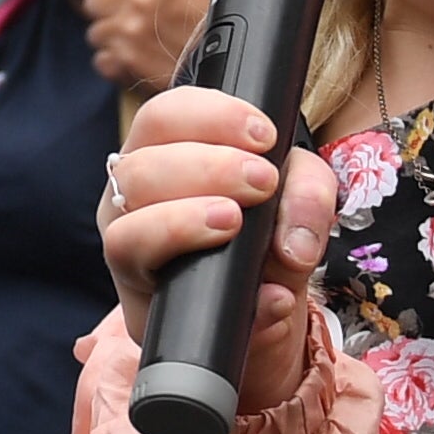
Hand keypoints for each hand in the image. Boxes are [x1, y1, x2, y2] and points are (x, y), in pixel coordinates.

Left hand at [82, 0, 218, 91]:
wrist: (226, 65)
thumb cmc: (210, 18)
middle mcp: (136, 0)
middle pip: (93, 0)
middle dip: (109, 9)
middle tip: (131, 15)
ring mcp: (128, 33)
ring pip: (96, 32)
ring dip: (112, 37)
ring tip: (137, 40)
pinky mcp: (125, 63)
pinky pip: (102, 60)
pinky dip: (115, 63)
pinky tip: (135, 60)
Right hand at [96, 85, 336, 417]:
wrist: (255, 318)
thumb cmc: (264, 244)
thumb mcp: (298, 211)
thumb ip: (307, 203)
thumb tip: (293, 246)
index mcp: (166, 154)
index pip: (166, 115)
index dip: (211, 115)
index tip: (264, 136)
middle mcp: (133, 195)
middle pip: (141, 163)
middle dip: (207, 166)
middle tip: (261, 181)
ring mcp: (126, 244)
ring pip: (126, 219)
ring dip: (182, 216)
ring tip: (232, 221)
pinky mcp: (133, 296)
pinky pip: (132, 267)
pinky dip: (188, 268)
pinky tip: (245, 286)